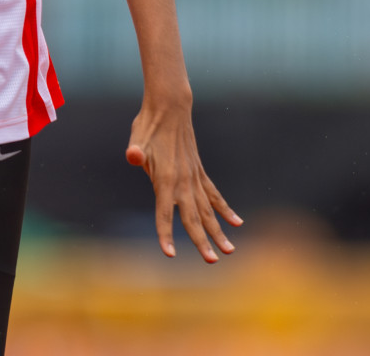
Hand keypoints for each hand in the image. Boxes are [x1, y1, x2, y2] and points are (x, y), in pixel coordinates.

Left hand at [125, 94, 242, 262]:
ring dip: (218, 231)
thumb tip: (132, 155)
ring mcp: (194, 177)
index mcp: (166, 179)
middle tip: (212, 261)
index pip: (165, 213)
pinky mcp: (198, 172)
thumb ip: (136, 151)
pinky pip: (214, 194)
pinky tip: (236, 222)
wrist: (170, 107)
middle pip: (193, 218)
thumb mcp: (137, 138)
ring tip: (230, 251)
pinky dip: (224, 209)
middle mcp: (183, 182)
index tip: (170, 254)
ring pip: (208, 210)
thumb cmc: (148, 125)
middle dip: (201, 241)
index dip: (165, 234)